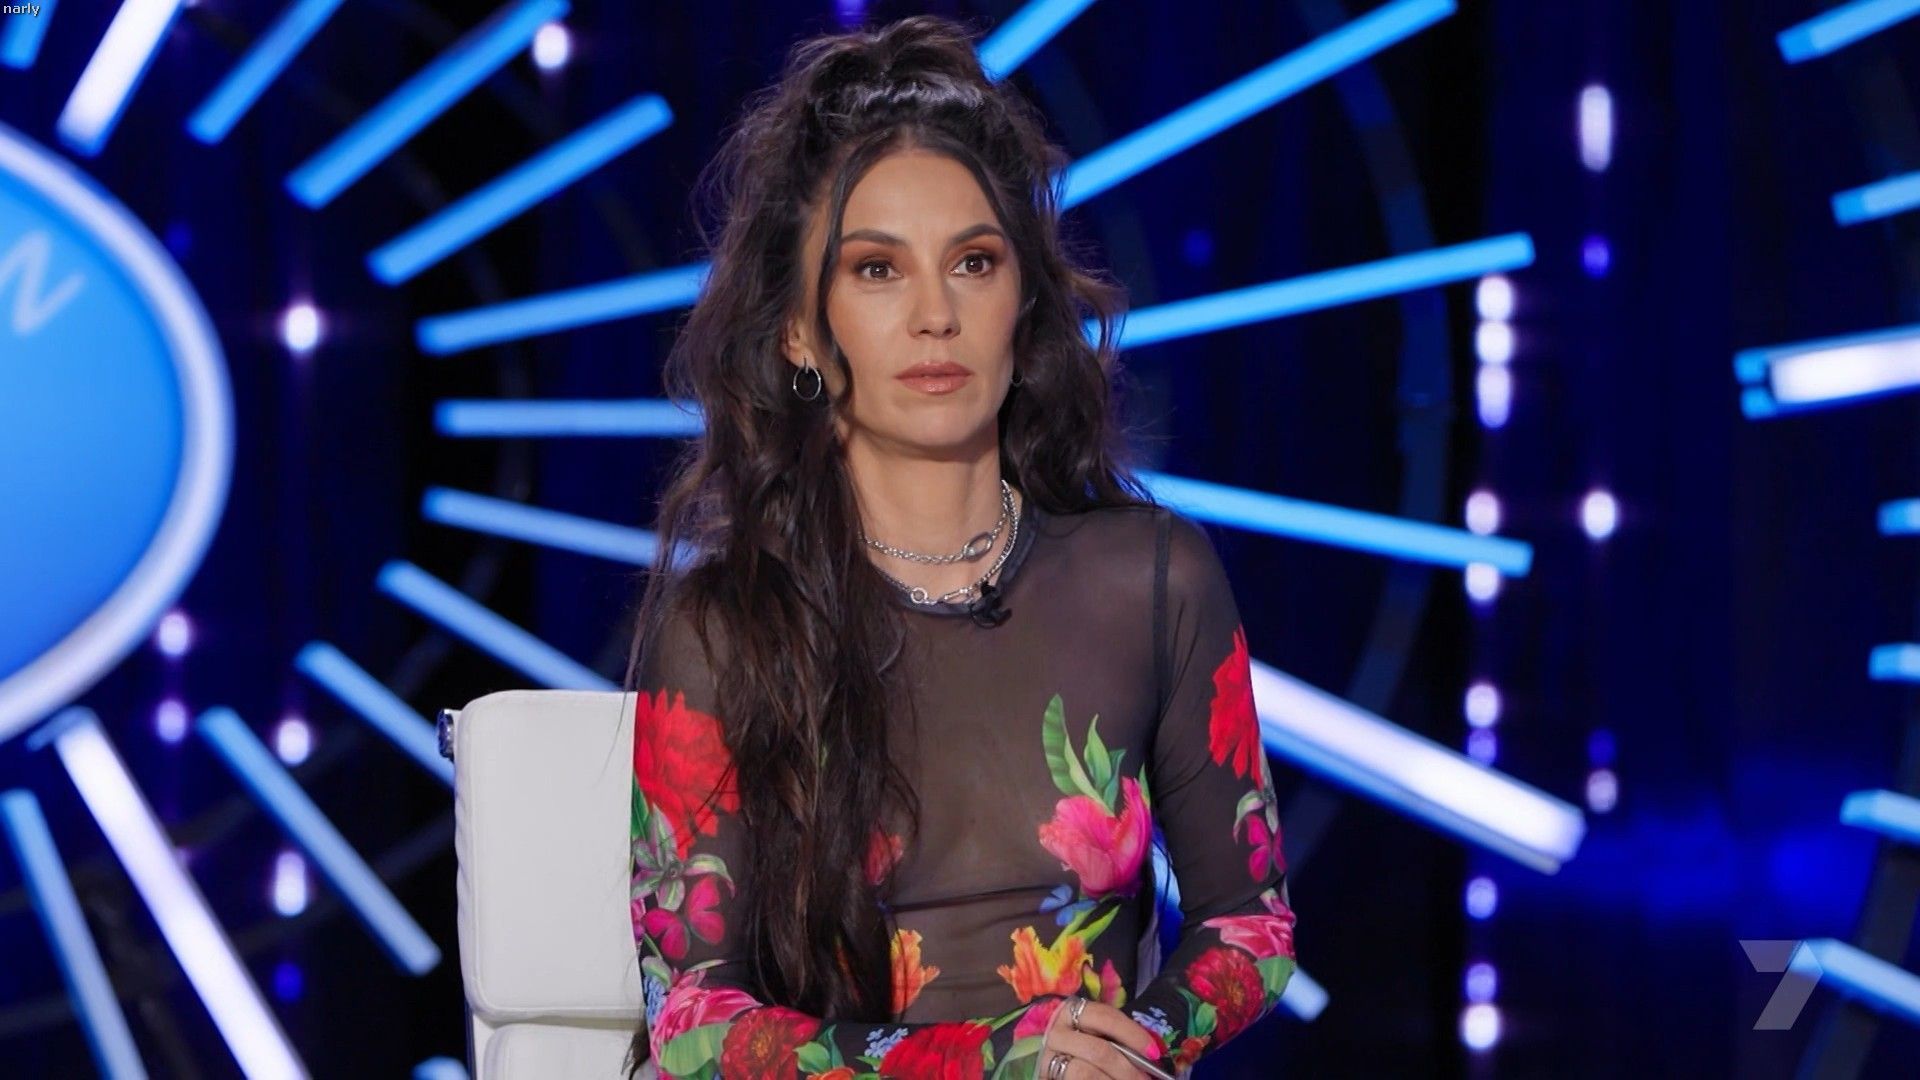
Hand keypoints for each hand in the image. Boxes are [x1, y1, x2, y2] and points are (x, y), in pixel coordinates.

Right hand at [1037, 995, 1169, 1077]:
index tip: (1154, 1053)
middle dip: (1127, 1070)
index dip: (1132, 1034)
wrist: (1060, 1069)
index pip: (1104, 1017)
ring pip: (1086, 1073)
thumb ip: (1119, 1043)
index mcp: (1071, 1013)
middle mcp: (1056, 1034)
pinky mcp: (1047, 1077)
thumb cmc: (1085, 1051)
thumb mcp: (1099, 1038)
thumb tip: (1151, 1056)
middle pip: (1098, 1050)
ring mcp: (1048, 1059)